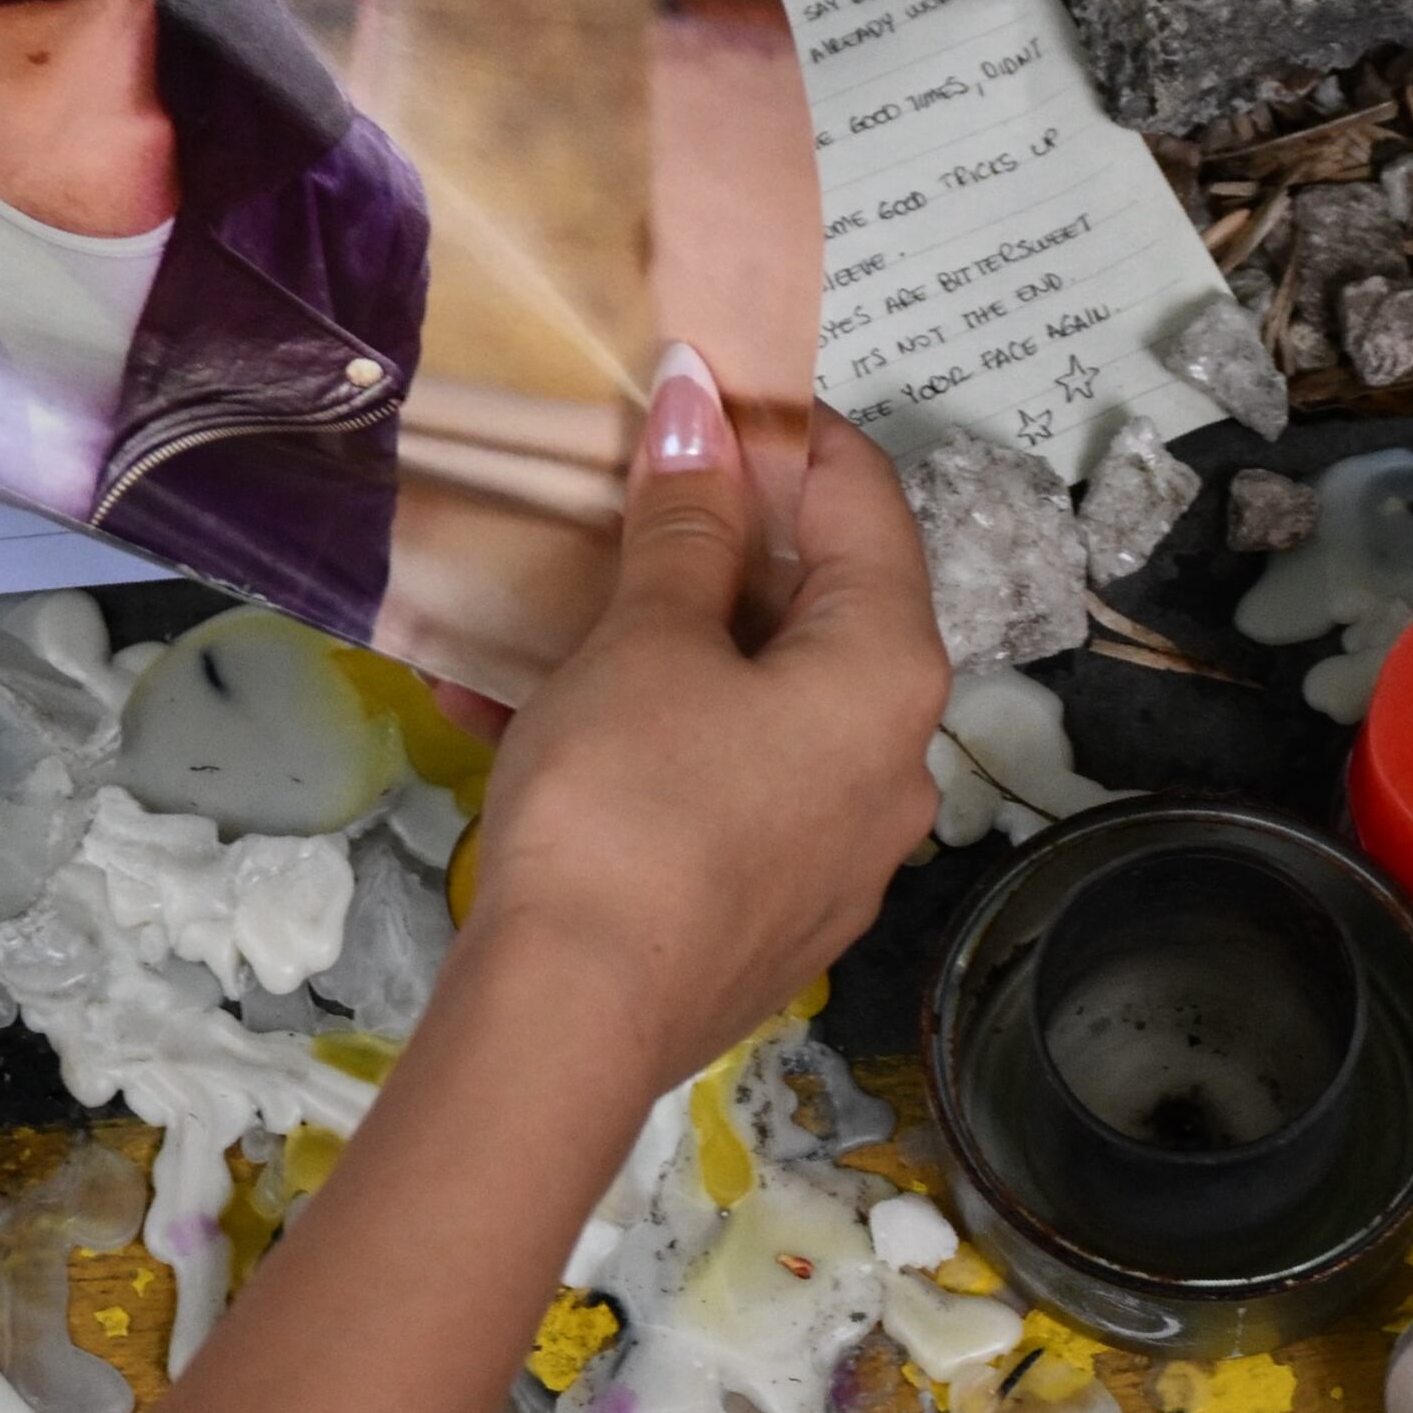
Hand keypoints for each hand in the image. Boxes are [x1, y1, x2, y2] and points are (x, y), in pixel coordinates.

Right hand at [456, 351, 947, 1104]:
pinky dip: (638, 741)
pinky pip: (714, 787)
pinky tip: (518, 730)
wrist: (574, 1021)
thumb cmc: (623, 804)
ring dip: (648, 650)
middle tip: (604, 506)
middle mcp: (894, 763)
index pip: (865, 502)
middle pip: (810, 609)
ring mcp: (838, 851)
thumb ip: (683, 520)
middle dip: (700, 549)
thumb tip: (706, 403)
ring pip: (749, 703)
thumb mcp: (643, 641)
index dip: (783, 430)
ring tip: (530, 626)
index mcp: (888, 675)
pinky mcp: (771, 912)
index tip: (697, 391)